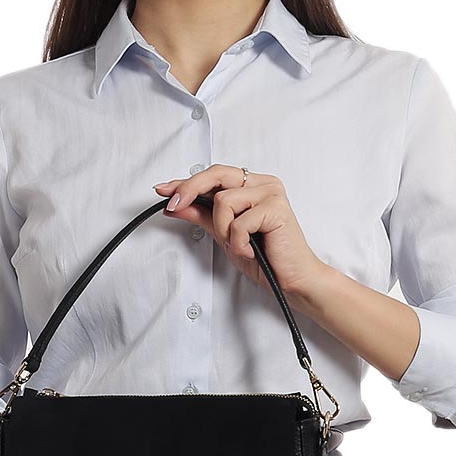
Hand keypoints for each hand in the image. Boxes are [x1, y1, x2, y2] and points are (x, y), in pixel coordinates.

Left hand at [153, 166, 329, 300]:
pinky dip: (239, 242)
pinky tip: (252, 251)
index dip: (186, 183)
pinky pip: (238, 222)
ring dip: (224, 230)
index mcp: (253, 186)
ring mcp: (271, 192)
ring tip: (241, 246)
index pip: (214, 176)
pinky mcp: (276, 207)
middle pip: (216, 174)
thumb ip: (203, 217)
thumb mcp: (225, 236)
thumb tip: (176, 206)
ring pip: (224, 201)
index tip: (163, 190)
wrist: (292, 281)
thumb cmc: (265, 259)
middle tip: (174, 206)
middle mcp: (263, 183)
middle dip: (190, 190)